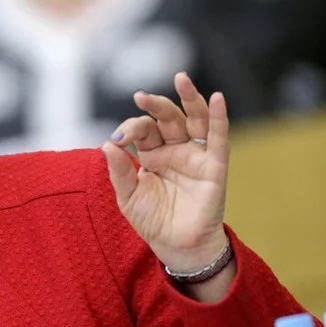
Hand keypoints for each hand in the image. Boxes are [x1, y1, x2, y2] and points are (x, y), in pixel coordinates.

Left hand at [102, 73, 229, 271]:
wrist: (177, 248)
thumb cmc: (153, 222)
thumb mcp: (128, 197)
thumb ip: (119, 172)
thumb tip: (107, 145)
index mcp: (152, 154)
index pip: (143, 130)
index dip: (130, 129)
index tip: (118, 140)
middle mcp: (175, 149)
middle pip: (167, 118)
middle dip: (155, 106)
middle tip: (141, 97)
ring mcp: (196, 155)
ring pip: (194, 119)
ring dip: (189, 98)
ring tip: (181, 78)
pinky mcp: (214, 166)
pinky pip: (218, 138)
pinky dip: (218, 117)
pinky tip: (217, 98)